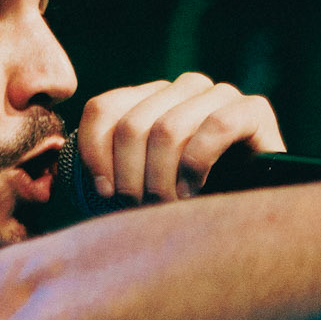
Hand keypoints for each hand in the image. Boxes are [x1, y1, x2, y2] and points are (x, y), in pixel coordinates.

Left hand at [77, 72, 284, 203]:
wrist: (245, 229)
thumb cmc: (182, 214)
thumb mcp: (134, 193)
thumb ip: (104, 174)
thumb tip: (66, 172)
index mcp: (148, 100)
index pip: (102, 109)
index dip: (96, 156)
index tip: (106, 196)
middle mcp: (182, 90)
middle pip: (132, 126)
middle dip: (133, 181)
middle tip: (146, 211)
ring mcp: (219, 95)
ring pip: (168, 129)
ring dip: (163, 181)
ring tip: (171, 208)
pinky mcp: (254, 110)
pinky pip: (216, 125)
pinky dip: (198, 165)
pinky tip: (196, 191)